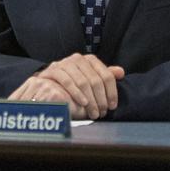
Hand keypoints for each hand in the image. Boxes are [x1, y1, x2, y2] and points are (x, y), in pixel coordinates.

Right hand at [8, 53, 125, 119]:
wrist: (48, 83)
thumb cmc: (73, 84)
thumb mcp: (89, 79)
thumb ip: (104, 75)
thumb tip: (121, 72)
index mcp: (89, 59)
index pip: (106, 75)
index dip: (112, 92)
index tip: (112, 106)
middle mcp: (77, 58)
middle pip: (95, 80)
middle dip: (100, 99)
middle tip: (102, 113)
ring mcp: (64, 63)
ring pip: (82, 82)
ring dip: (90, 100)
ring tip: (93, 112)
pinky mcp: (53, 70)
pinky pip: (67, 81)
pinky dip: (76, 93)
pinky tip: (82, 103)